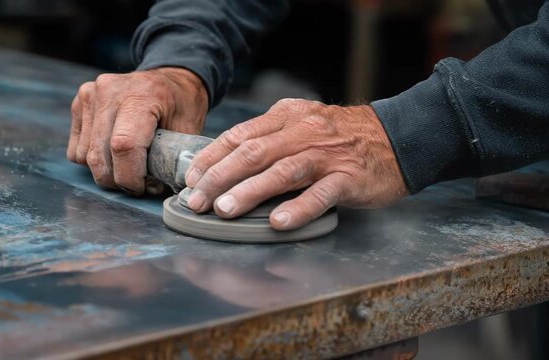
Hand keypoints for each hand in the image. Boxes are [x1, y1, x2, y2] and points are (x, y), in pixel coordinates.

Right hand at [67, 67, 207, 194]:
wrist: (169, 78)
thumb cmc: (181, 105)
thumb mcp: (188, 128)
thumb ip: (173, 157)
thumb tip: (163, 190)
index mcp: (141, 95)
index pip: (123, 146)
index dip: (130, 177)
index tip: (142, 188)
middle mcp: (110, 91)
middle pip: (99, 154)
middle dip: (117, 180)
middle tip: (136, 186)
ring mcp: (91, 94)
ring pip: (85, 155)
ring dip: (105, 171)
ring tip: (127, 167)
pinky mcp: (80, 102)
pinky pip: (76, 148)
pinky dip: (93, 159)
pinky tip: (113, 153)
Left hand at [184, 99, 407, 230]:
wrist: (398, 137)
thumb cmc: (342, 137)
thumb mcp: (303, 124)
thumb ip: (271, 138)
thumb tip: (228, 163)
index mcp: (287, 116)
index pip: (239, 135)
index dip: (212, 157)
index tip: (191, 179)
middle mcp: (303, 131)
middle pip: (254, 152)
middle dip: (219, 177)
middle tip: (196, 201)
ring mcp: (326, 155)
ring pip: (282, 171)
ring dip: (250, 191)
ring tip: (224, 210)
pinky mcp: (349, 177)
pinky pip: (320, 194)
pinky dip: (298, 208)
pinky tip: (278, 223)